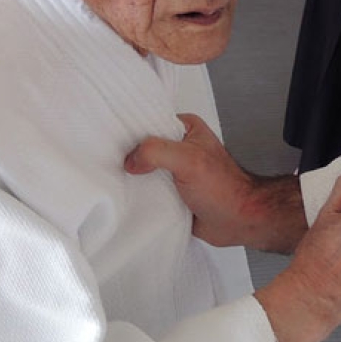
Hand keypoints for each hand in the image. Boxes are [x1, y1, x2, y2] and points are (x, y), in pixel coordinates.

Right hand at [124, 113, 305, 252]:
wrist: (237, 220)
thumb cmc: (225, 188)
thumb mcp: (189, 160)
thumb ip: (157, 152)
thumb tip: (131, 160)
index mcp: (185, 128)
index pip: (148, 120)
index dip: (129, 129)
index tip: (106, 136)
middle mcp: (178, 147)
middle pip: (141, 146)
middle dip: (125, 154)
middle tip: (103, 161)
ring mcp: (172, 170)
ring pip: (140, 169)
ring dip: (129, 177)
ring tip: (109, 180)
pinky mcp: (169, 192)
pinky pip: (145, 190)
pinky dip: (135, 194)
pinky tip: (122, 197)